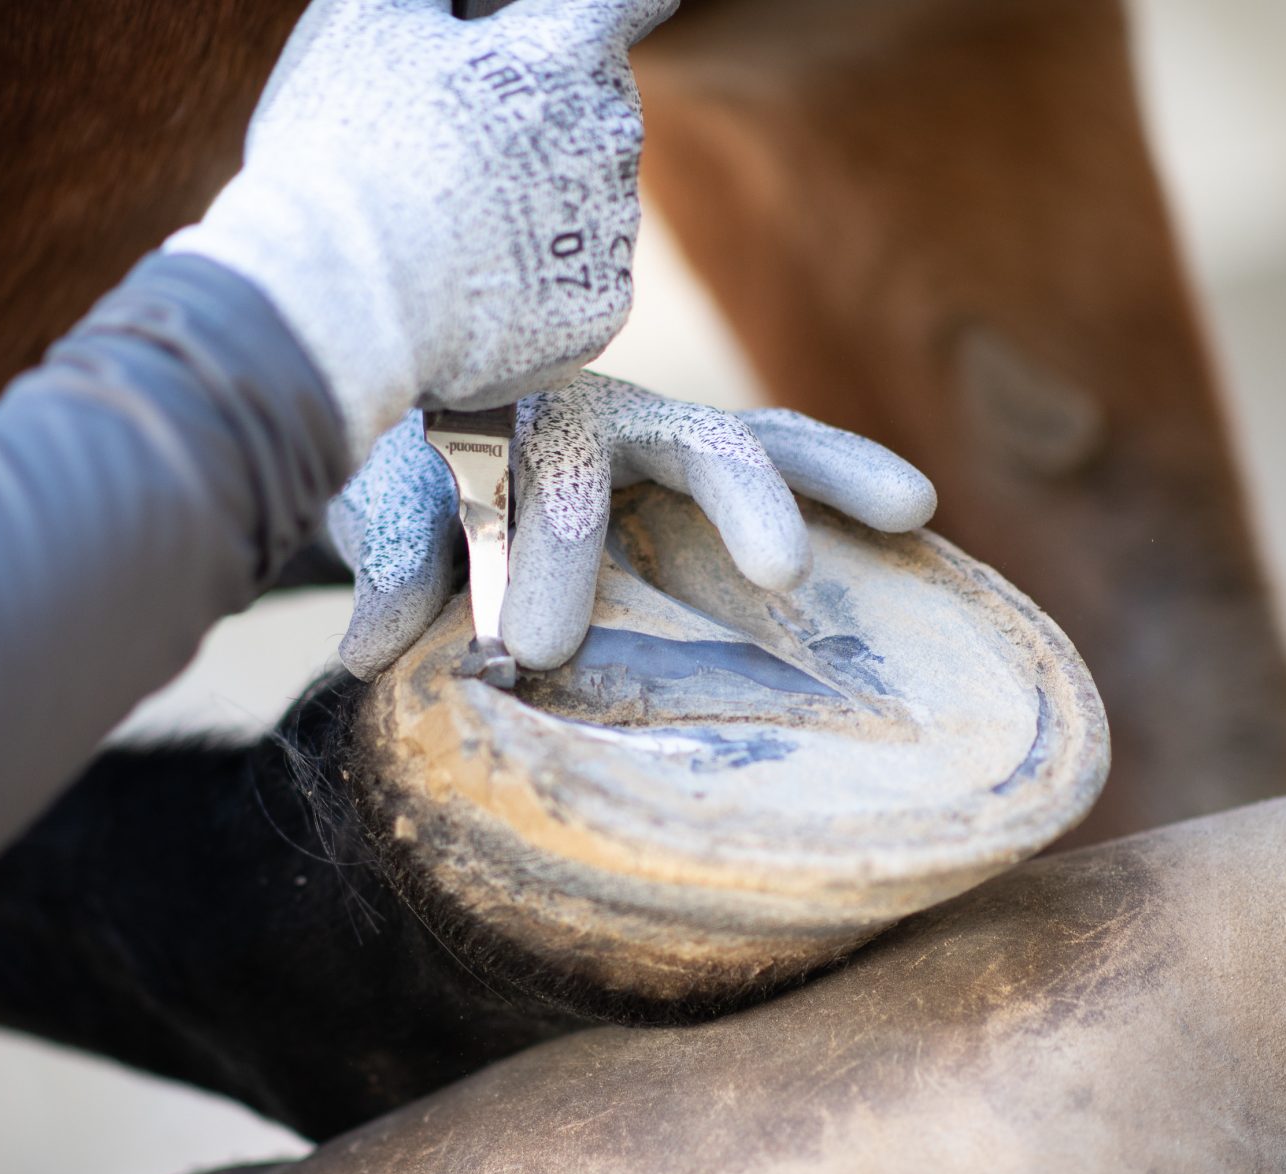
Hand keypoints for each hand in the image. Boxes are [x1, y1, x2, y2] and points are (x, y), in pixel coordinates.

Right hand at [167, 0, 672, 458]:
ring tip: (448, 230)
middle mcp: (610, 134)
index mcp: (563, 52)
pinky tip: (470, 290)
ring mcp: (610, 228)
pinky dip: (532, 288)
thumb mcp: (368, 21)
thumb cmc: (345, 149)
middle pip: (594, 113)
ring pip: (583, 202)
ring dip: (536, 206)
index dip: (600, 11)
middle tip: (455, 150)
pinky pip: (573, 285)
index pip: (628, 1)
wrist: (342, 303)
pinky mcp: (598, 308)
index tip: (584, 23)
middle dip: (541, 119)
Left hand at [328, 374, 937, 678]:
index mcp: (521, 423)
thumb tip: (372, 644)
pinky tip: (914, 518)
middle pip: (691, 442)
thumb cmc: (400, 470)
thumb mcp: (382, 507)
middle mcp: (608, 415)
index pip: (552, 486)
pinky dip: (844, 481)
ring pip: (761, 439)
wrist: (415, 411)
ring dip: (833, 473)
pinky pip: (786, 457)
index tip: (532, 650)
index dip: (552, 565)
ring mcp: (666, 433)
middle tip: (784, 570)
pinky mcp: (711, 458)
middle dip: (740, 501)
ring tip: (911, 505)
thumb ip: (390, 563)